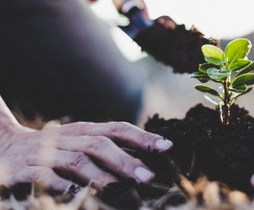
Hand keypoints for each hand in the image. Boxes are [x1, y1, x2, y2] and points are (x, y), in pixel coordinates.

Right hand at [0, 121, 172, 190]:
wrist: (5, 148)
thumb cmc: (57, 149)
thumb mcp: (83, 143)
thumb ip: (112, 149)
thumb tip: (148, 157)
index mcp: (86, 130)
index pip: (118, 129)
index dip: (143, 137)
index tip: (168, 147)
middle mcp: (69, 138)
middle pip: (100, 145)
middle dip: (126, 161)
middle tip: (149, 176)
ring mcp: (48, 153)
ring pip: (77, 160)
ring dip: (100, 174)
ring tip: (120, 188)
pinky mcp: (27, 171)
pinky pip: (47, 178)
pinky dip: (64, 186)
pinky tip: (79, 194)